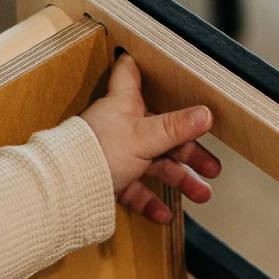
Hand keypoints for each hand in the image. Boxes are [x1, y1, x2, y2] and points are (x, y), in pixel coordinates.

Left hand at [80, 53, 220, 222]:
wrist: (65, 191)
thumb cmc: (98, 152)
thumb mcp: (144, 137)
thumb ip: (176, 127)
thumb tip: (206, 114)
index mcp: (124, 103)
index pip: (131, 72)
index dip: (144, 64)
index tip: (164, 63)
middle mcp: (120, 126)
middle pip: (162, 131)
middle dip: (189, 150)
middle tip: (213, 166)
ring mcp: (116, 155)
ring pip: (154, 164)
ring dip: (180, 179)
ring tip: (202, 194)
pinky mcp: (110, 180)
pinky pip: (135, 190)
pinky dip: (151, 202)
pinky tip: (164, 215)